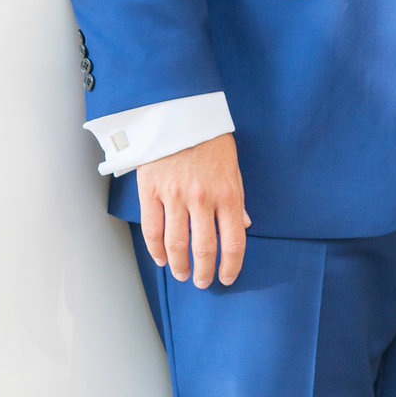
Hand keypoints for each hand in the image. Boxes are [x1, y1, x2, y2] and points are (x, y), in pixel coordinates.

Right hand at [138, 131, 249, 288]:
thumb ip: (237, 201)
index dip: (231, 266)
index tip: (226, 278)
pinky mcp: (151, 190)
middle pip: (204, 249)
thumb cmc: (208, 141)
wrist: (178, 114)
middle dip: (204, 272)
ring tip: (181, 274)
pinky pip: (152, 228)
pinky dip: (156, 249)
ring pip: (176, 244)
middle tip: (201, 282)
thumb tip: (244, 227)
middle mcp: (202, 199)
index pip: (234, 242)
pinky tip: (161, 258)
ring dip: (179, 265)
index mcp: (227, 195)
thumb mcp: (233, 170)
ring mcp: (175, 196)